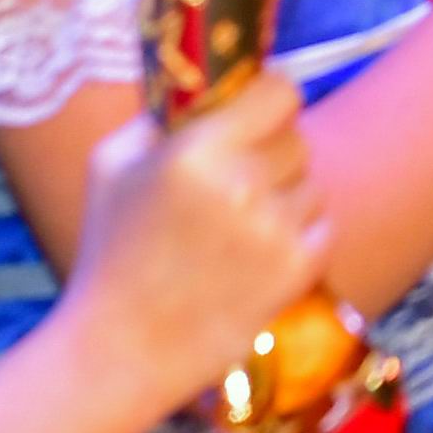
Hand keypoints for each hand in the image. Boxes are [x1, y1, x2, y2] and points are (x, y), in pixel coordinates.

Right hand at [57, 70, 330, 411]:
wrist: (122, 349)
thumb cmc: (110, 252)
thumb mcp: (111, 164)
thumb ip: (159, 114)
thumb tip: (204, 83)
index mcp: (196, 151)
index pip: (280, 91)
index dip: (271, 97)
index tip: (259, 108)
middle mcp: (242, 184)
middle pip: (296, 137)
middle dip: (272, 151)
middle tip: (237, 180)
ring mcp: (275, 229)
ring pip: (311, 183)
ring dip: (286, 196)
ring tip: (240, 228)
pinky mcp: (298, 269)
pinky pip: (322, 225)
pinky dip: (299, 235)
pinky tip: (258, 255)